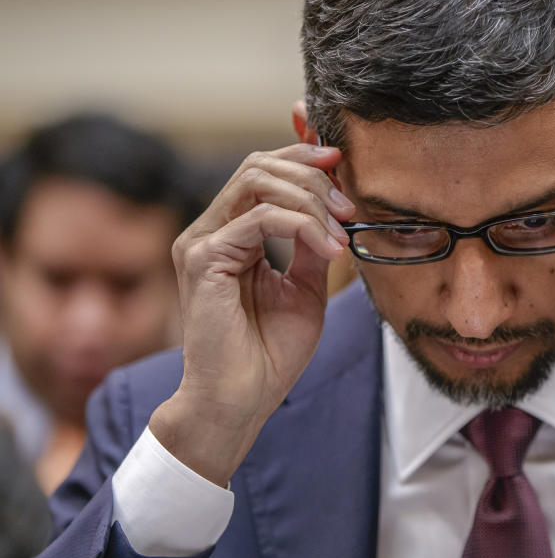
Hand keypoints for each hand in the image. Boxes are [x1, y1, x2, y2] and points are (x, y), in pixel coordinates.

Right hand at [149, 144, 353, 484]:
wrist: (240, 401)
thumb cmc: (270, 353)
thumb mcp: (305, 289)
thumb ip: (314, 246)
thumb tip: (338, 210)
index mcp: (230, 235)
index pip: (260, 172)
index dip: (300, 156)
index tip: (341, 161)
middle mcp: (210, 232)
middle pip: (259, 166)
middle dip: (312, 175)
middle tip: (349, 205)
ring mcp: (201, 242)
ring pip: (258, 181)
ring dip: (311, 199)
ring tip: (340, 231)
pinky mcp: (204, 259)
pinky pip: (261, 219)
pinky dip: (303, 226)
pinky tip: (328, 249)